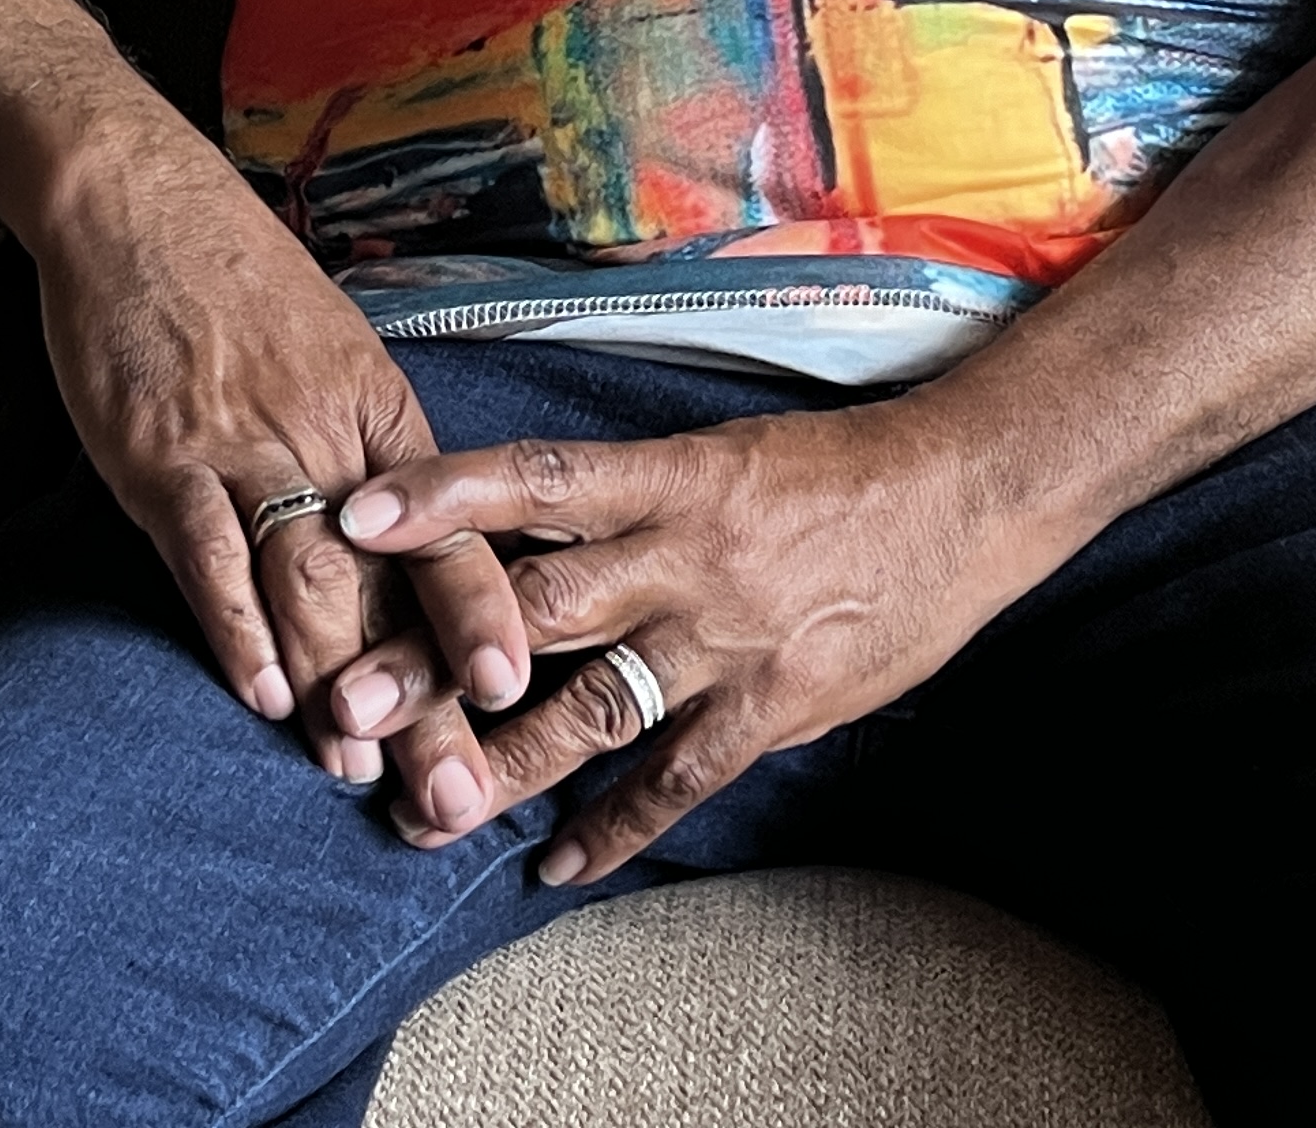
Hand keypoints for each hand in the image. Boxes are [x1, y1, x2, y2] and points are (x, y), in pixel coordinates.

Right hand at [29, 106, 533, 830]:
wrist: (137, 200)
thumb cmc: (237, 282)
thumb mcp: (332, 355)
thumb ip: (366, 450)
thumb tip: (404, 544)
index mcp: (380, 415)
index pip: (451, 534)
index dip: (482, 615)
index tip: (517, 696)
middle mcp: (328, 437)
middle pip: (388, 584)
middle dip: (423, 695)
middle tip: (454, 792)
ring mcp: (244, 446)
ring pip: (309, 580)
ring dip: (338, 682)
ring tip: (362, 769)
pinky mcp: (162, 455)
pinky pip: (207, 551)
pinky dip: (235, 625)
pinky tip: (262, 692)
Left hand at [328, 406, 1047, 879]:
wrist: (964, 496)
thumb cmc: (836, 468)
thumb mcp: (723, 451)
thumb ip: (628, 490)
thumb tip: (527, 512)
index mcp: (670, 477)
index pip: (536, 478)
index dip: (444, 495)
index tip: (356, 515)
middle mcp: (684, 556)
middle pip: (538, 607)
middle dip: (439, 658)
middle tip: (350, 697)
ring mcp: (725, 638)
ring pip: (591, 708)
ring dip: (501, 762)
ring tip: (424, 807)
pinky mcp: (770, 706)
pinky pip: (677, 779)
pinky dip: (614, 828)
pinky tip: (555, 864)